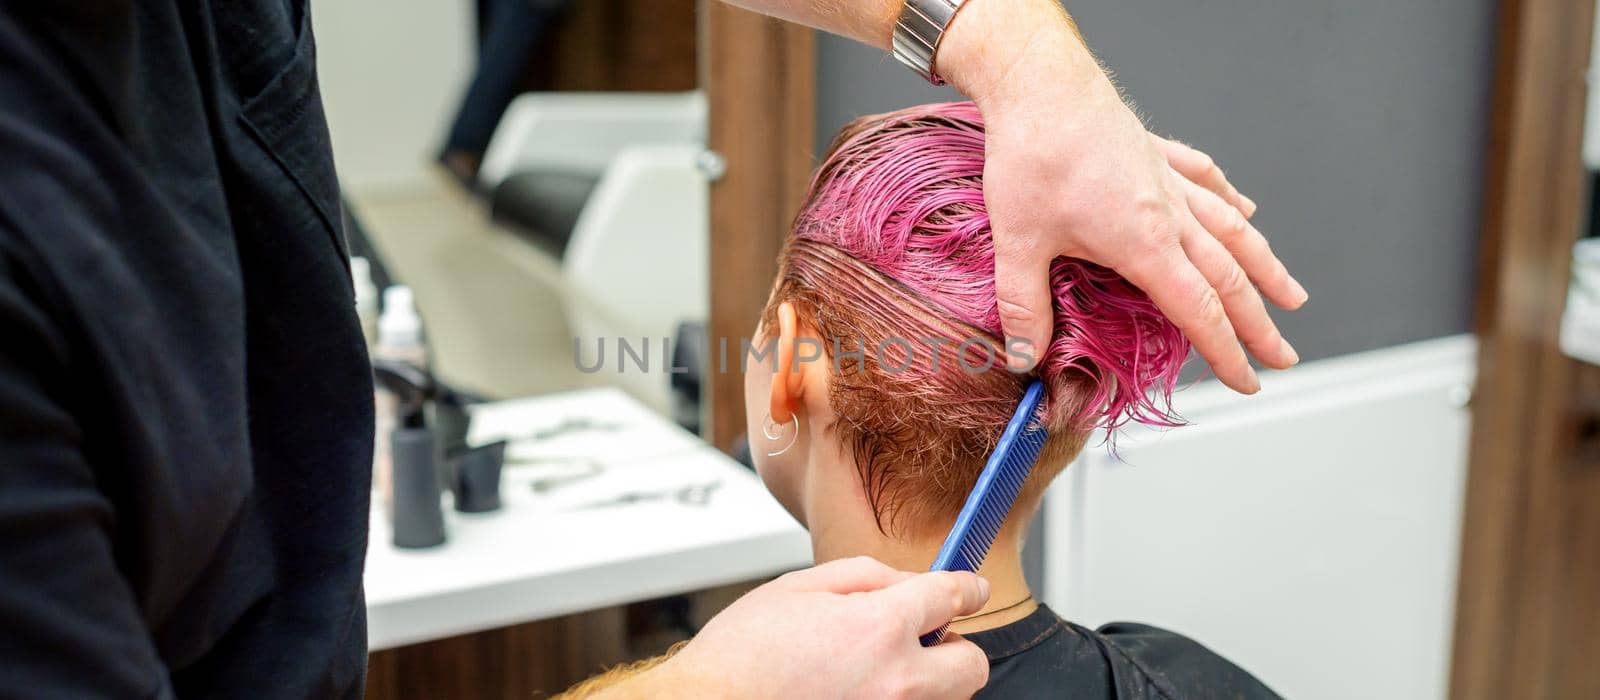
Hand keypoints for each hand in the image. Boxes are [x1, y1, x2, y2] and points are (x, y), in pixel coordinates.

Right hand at [634, 557, 990, 697]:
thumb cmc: (741, 655)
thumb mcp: (798, 587)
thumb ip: (866, 577)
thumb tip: (910, 582)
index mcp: (878, 628)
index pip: (952, 597)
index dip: (966, 588)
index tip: (970, 590)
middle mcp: (896, 682)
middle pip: (971, 664)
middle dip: (952, 646)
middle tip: (919, 639)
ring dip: (925, 680)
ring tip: (874, 672)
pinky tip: (856, 693)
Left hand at [941, 0, 1306, 391]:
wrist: (1039, 84)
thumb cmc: (1031, 156)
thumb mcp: (1018, 242)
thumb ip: (1024, 306)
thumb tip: (1023, 358)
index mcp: (1145, 242)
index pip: (1199, 312)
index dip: (1226, 352)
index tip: (1247, 381)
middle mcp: (1169, 212)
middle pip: (1228, 278)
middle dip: (1258, 323)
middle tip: (1284, 357)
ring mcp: (1166, 179)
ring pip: (1232, 230)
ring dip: (1264, 267)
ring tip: (1292, 296)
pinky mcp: (1155, 151)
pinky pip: (1206, 180)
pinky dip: (1231, 201)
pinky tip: (1247, 211)